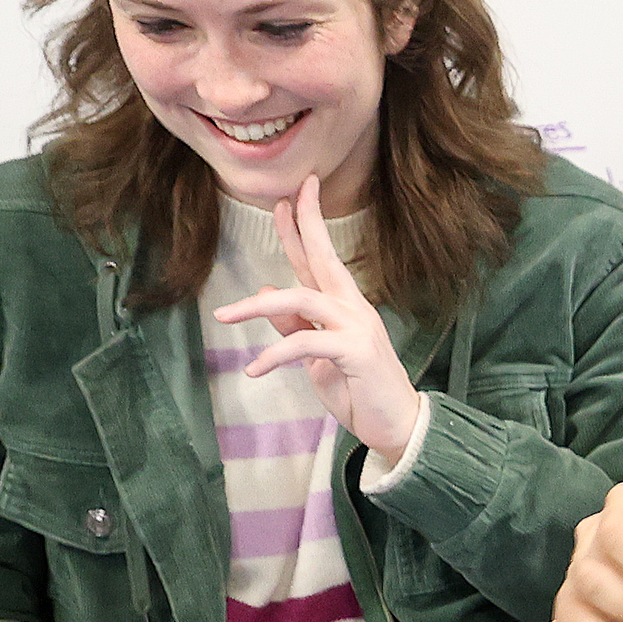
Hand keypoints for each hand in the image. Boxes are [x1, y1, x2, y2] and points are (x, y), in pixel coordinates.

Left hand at [211, 172, 423, 456]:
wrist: (397, 425)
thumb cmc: (359, 391)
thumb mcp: (316, 358)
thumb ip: (294, 326)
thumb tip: (263, 293)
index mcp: (344, 306)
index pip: (319, 258)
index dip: (304, 226)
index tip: (289, 196)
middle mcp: (353, 308)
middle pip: (323, 257)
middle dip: (303, 225)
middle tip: (281, 199)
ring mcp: (357, 326)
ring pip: (302, 298)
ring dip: (257, 306)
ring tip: (224, 316)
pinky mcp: (356, 351)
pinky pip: (305, 343)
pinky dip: (275, 355)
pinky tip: (255, 370)